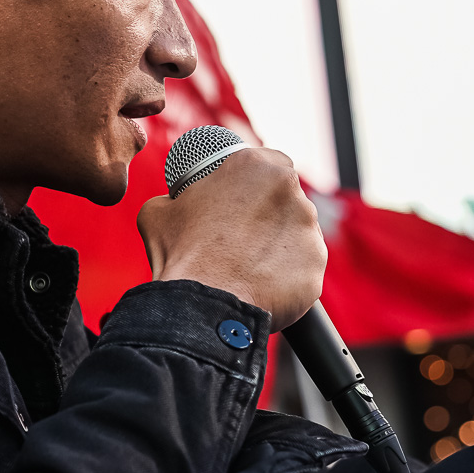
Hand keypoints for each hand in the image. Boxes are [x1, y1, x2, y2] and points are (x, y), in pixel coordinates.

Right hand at [137, 147, 326, 330]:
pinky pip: (303, 268)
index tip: (244, 200)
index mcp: (254, 166)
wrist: (200, 309)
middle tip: (243, 237)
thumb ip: (173, 197)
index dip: (257, 184)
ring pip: (297, 234)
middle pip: (287, 199)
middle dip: (270, 215)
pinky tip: (263, 284)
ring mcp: (307, 231)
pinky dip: (288, 275)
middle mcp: (290, 192)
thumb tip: (172, 202)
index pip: (271, 163)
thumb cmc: (179, 257)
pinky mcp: (315, 267)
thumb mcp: (158, 212)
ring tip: (250, 265)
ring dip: (280, 244)